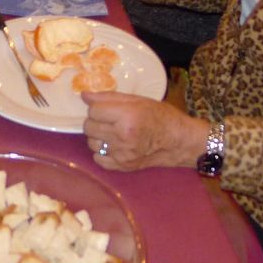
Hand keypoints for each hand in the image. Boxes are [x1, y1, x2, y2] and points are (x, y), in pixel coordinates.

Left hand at [82, 92, 206, 169]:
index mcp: (128, 116)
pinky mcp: (122, 166)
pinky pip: (98, 159)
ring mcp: (122, 154)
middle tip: (110, 120)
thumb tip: (84, 96)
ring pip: (91, 143)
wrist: (178, 142)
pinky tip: (115, 146)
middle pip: (89, 127)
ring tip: (114, 133)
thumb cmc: (160, 116)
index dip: (97, 108)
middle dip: (96, 121)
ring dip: (98, 137)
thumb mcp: (138, 100)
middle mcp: (123, 136)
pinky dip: (102, 152)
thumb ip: (109, 97)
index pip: (93, 110)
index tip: (106, 109)